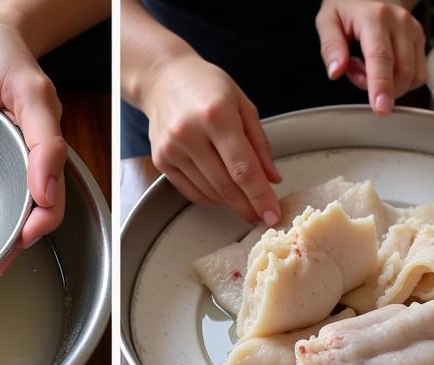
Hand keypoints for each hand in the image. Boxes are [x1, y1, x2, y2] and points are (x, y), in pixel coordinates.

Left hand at [0, 21, 65, 268]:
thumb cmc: (6, 57)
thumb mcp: (32, 92)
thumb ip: (44, 140)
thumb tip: (46, 193)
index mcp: (37, 158)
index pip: (47, 208)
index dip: (36, 232)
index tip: (16, 246)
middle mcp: (14, 166)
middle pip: (20, 218)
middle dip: (10, 247)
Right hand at [141, 53, 281, 224]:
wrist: (163, 78)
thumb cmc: (207, 87)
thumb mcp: (242, 104)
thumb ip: (259, 143)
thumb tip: (272, 178)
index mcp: (217, 115)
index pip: (243, 168)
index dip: (260, 196)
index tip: (272, 215)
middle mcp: (190, 134)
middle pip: (226, 186)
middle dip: (247, 206)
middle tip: (261, 216)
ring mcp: (172, 150)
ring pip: (209, 193)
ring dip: (230, 201)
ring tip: (241, 195)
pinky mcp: (161, 161)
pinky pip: (192, 192)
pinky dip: (211, 197)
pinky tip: (221, 190)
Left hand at [315, 0, 426, 114]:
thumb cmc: (349, 6)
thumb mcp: (328, 20)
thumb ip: (330, 47)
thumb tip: (335, 71)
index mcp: (375, 18)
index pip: (381, 58)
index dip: (381, 86)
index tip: (381, 108)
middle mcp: (400, 23)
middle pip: (402, 72)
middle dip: (379, 88)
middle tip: (356, 72)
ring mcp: (414, 31)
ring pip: (412, 76)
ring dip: (389, 85)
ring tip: (367, 68)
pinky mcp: (420, 39)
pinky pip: (417, 74)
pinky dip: (400, 80)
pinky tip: (383, 67)